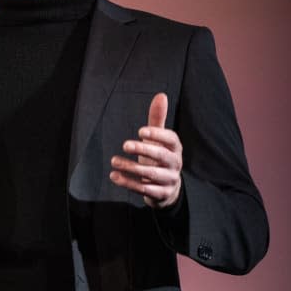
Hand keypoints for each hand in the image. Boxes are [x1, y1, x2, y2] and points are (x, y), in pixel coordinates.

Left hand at [109, 92, 182, 207]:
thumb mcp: (158, 139)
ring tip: (114, 161)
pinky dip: (128, 183)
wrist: (166, 189)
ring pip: (151, 174)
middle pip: (162, 156)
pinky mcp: (162, 195)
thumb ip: (158, 119)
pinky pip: (145, 189)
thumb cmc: (159, 156)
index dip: (157, 135)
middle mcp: (176, 163)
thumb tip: (161, 95)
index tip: (140, 131)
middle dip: (143, 150)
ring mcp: (170, 180)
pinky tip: (114, 176)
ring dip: (131, 168)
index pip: (171, 139)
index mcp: (175, 148)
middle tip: (125, 145)